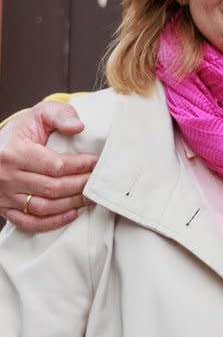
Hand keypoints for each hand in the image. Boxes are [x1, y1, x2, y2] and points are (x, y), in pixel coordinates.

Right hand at [0, 100, 96, 230]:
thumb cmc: (24, 130)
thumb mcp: (40, 114)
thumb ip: (60, 115)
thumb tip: (79, 127)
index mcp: (13, 152)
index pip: (54, 165)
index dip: (80, 166)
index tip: (97, 162)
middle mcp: (5, 176)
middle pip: (51, 188)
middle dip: (80, 185)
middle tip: (98, 180)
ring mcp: (3, 195)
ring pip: (43, 207)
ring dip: (71, 204)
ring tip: (91, 196)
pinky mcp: (4, 208)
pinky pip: (29, 222)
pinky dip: (52, 222)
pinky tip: (72, 213)